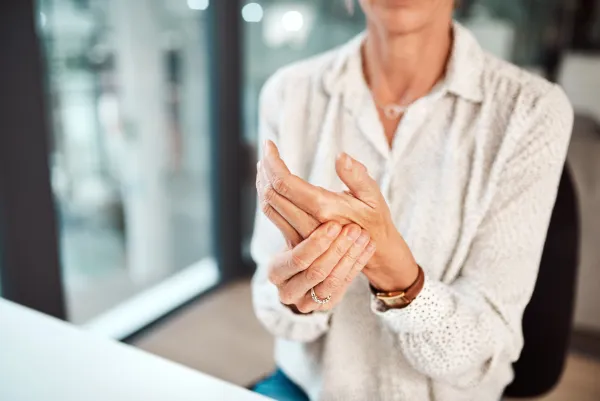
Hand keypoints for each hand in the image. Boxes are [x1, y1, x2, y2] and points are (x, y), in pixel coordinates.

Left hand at [260, 140, 418, 291]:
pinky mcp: (298, 238)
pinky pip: (274, 216)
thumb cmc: (375, 220)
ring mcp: (301, 234)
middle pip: (272, 194)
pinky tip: (270, 183)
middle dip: (265, 169)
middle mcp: (308, 223)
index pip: (285, 183)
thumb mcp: (374, 196)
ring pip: (269, 206)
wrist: (374, 253)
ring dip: (263, 182)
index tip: (269, 144)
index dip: (273, 162)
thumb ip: (357, 176)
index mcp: (325, 209)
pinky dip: (268, 196)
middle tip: (267, 150)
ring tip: (265, 163)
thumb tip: (341, 156)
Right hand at [267, 222, 374, 312]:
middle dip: (337, 249)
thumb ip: (293, 216)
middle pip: (316, 271)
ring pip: (333, 280)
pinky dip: (358, 263)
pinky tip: (368, 245)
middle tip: (354, 229)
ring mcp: (307, 302)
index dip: (318, 242)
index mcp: (276, 271)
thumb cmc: (303, 239)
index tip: (335, 224)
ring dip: (350, 256)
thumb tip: (283, 188)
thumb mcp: (295, 230)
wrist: (314, 261)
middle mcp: (288, 291)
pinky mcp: (326, 304)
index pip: (298, 259)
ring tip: (363, 235)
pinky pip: (346, 284)